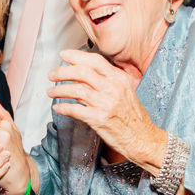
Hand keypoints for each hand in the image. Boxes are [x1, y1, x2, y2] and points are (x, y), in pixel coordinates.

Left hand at [47, 49, 162, 164]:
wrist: (144, 139)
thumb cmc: (135, 117)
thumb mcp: (127, 91)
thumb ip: (109, 80)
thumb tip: (87, 72)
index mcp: (120, 79)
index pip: (95, 61)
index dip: (77, 56)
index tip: (64, 55)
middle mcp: (113, 89)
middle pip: (82, 72)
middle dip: (62, 71)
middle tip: (52, 74)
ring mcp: (106, 104)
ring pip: (76, 90)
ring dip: (59, 90)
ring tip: (51, 91)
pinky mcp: (99, 120)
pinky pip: (75, 110)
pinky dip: (63, 107)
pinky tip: (58, 107)